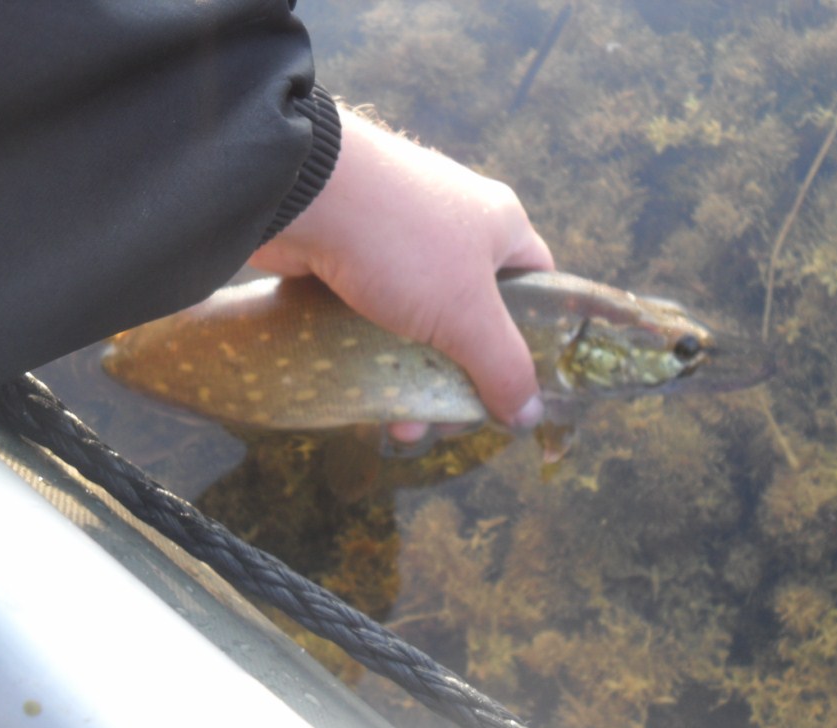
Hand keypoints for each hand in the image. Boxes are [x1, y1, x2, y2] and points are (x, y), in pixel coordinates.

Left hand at [249, 107, 553, 440]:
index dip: (535, 336)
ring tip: (403, 426)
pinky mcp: (349, 255)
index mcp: (499, 225)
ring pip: (420, 323)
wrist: (297, 194)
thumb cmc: (402, 244)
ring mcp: (398, 240)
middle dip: (464, 375)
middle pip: (474, 315)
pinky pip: (374, 316)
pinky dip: (374, 356)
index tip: (520, 383)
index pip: (539, 283)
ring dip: (415, 378)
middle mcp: (453, 226)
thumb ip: (504, 366)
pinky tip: (368, 396)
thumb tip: (529, 413)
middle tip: (451, 419)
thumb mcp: (467, 313)